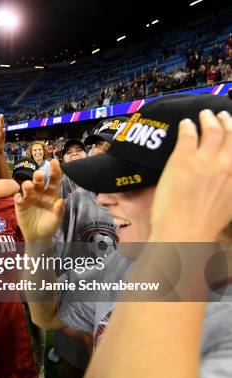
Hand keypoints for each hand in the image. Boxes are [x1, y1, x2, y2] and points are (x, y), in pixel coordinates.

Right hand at [14, 159, 64, 240]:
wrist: (38, 237)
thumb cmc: (49, 226)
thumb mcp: (56, 220)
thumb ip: (58, 211)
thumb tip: (61, 201)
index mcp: (51, 194)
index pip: (54, 180)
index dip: (54, 171)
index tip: (54, 162)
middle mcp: (40, 193)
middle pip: (39, 181)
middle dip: (38, 176)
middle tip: (39, 174)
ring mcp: (29, 198)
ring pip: (27, 187)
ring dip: (27, 185)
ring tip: (28, 186)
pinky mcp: (20, 204)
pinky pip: (18, 198)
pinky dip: (18, 197)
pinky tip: (20, 199)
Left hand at [150, 110, 231, 241]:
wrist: (184, 230)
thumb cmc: (205, 225)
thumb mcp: (229, 204)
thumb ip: (230, 184)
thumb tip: (228, 176)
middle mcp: (227, 164)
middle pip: (230, 134)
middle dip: (226, 122)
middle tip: (221, 115)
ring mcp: (205, 159)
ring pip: (211, 130)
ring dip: (209, 119)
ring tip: (204, 114)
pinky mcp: (183, 158)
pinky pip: (188, 134)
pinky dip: (188, 126)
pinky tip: (185, 124)